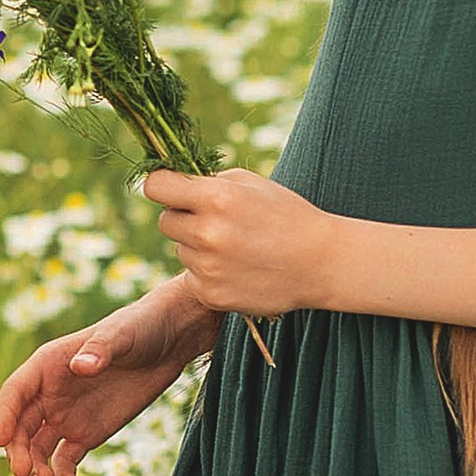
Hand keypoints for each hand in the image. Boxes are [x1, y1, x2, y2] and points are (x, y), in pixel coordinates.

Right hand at [0, 281, 213, 475]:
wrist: (168, 342)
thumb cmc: (139, 328)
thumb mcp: (120, 335)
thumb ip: (100, 350)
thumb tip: (81, 367)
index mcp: (47, 365)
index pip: (15, 393)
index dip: (4, 416)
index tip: (0, 440)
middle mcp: (50, 394)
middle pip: (21, 426)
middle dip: (18, 450)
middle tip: (24, 473)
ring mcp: (66, 416)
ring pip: (38, 446)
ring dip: (36, 466)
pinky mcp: (87, 434)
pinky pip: (66, 458)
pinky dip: (64, 473)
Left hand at [141, 168, 343, 315]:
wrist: (320, 263)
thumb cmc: (286, 215)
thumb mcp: (250, 183)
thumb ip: (206, 181)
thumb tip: (168, 183)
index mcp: (216, 197)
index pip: (156, 186)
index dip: (162, 185)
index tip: (170, 189)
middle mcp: (207, 233)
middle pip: (164, 221)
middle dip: (183, 217)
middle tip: (214, 220)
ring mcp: (208, 267)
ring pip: (179, 250)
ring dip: (198, 247)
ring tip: (237, 247)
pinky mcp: (210, 294)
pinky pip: (192, 276)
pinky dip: (208, 272)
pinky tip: (238, 268)